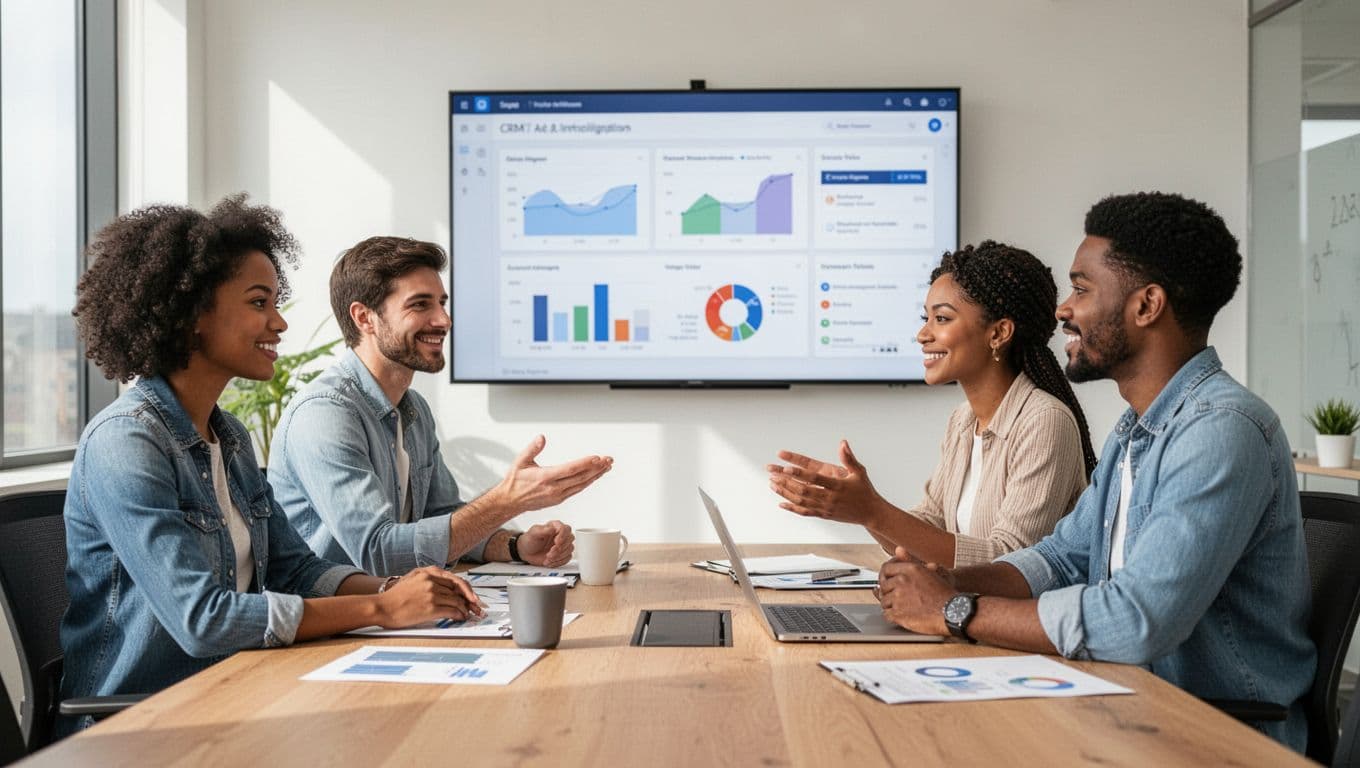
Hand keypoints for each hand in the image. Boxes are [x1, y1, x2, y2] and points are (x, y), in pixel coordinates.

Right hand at [375, 566, 483, 626]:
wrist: (382, 607)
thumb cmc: (395, 597)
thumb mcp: (413, 579)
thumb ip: (430, 581)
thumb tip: (448, 591)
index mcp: (428, 572)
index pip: (455, 580)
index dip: (467, 590)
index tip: (473, 597)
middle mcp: (431, 580)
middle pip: (458, 591)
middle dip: (470, 601)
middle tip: (477, 608)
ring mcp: (431, 594)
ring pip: (457, 601)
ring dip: (465, 610)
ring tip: (467, 615)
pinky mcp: (430, 607)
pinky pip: (452, 610)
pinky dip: (459, 615)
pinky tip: (460, 618)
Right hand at [494, 435, 612, 513]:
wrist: (510, 501)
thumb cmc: (515, 481)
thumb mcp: (520, 461)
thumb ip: (532, 449)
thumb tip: (542, 438)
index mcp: (545, 477)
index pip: (570, 470)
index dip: (585, 464)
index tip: (597, 458)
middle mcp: (553, 488)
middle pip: (580, 477)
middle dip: (597, 468)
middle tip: (609, 460)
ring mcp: (557, 495)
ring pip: (581, 484)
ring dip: (595, 475)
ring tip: (607, 466)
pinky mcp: (559, 499)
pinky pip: (577, 489)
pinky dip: (588, 482)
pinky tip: (595, 476)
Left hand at [516, 521, 574, 566]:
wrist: (526, 552)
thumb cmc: (529, 540)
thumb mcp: (533, 533)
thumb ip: (542, 530)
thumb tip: (552, 528)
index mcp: (555, 526)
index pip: (565, 528)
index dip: (562, 536)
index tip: (556, 542)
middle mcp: (560, 535)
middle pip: (569, 539)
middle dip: (559, 548)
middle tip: (549, 553)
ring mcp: (562, 545)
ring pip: (570, 549)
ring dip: (559, 556)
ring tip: (547, 558)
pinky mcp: (562, 554)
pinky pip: (567, 558)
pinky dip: (559, 561)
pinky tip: (550, 561)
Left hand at [766, 440, 882, 525]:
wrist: (870, 513)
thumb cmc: (865, 490)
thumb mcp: (859, 472)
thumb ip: (849, 458)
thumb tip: (843, 443)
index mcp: (838, 486)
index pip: (815, 479)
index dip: (800, 474)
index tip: (786, 468)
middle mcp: (830, 498)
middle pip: (804, 491)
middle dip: (786, 482)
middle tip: (772, 474)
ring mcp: (825, 508)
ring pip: (801, 501)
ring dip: (785, 493)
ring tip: (772, 484)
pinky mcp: (823, 515)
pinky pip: (805, 512)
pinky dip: (792, 508)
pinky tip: (781, 503)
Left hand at [877, 546, 954, 634]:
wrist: (953, 612)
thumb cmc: (944, 593)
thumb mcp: (928, 571)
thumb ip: (909, 560)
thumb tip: (898, 549)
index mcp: (909, 569)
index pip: (886, 569)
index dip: (885, 576)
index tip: (888, 581)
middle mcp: (901, 582)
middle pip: (883, 586)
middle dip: (888, 592)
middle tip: (896, 596)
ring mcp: (898, 598)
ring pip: (884, 601)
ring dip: (890, 604)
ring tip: (902, 606)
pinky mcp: (898, 613)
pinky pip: (887, 614)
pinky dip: (892, 616)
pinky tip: (901, 615)